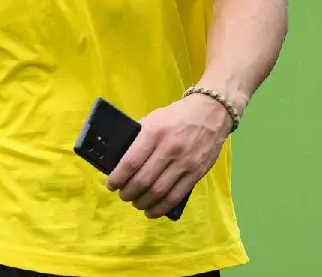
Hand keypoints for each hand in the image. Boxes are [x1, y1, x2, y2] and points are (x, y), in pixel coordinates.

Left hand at [105, 94, 232, 218]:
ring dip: (143, 202)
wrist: (211, 112)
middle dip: (128, 192)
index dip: (118, 177)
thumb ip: (139, 136)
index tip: (111, 185)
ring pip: (159, 191)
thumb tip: (121, 158)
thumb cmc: (176, 115)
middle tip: (122, 195)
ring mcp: (184, 162)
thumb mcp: (154, 118)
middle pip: (143, 180)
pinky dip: (161, 207)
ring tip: (135, 203)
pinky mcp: (196, 173)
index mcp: (154, 132)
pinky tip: (151, 211)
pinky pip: (176, 196)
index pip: (131, 161)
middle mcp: (169, 148)